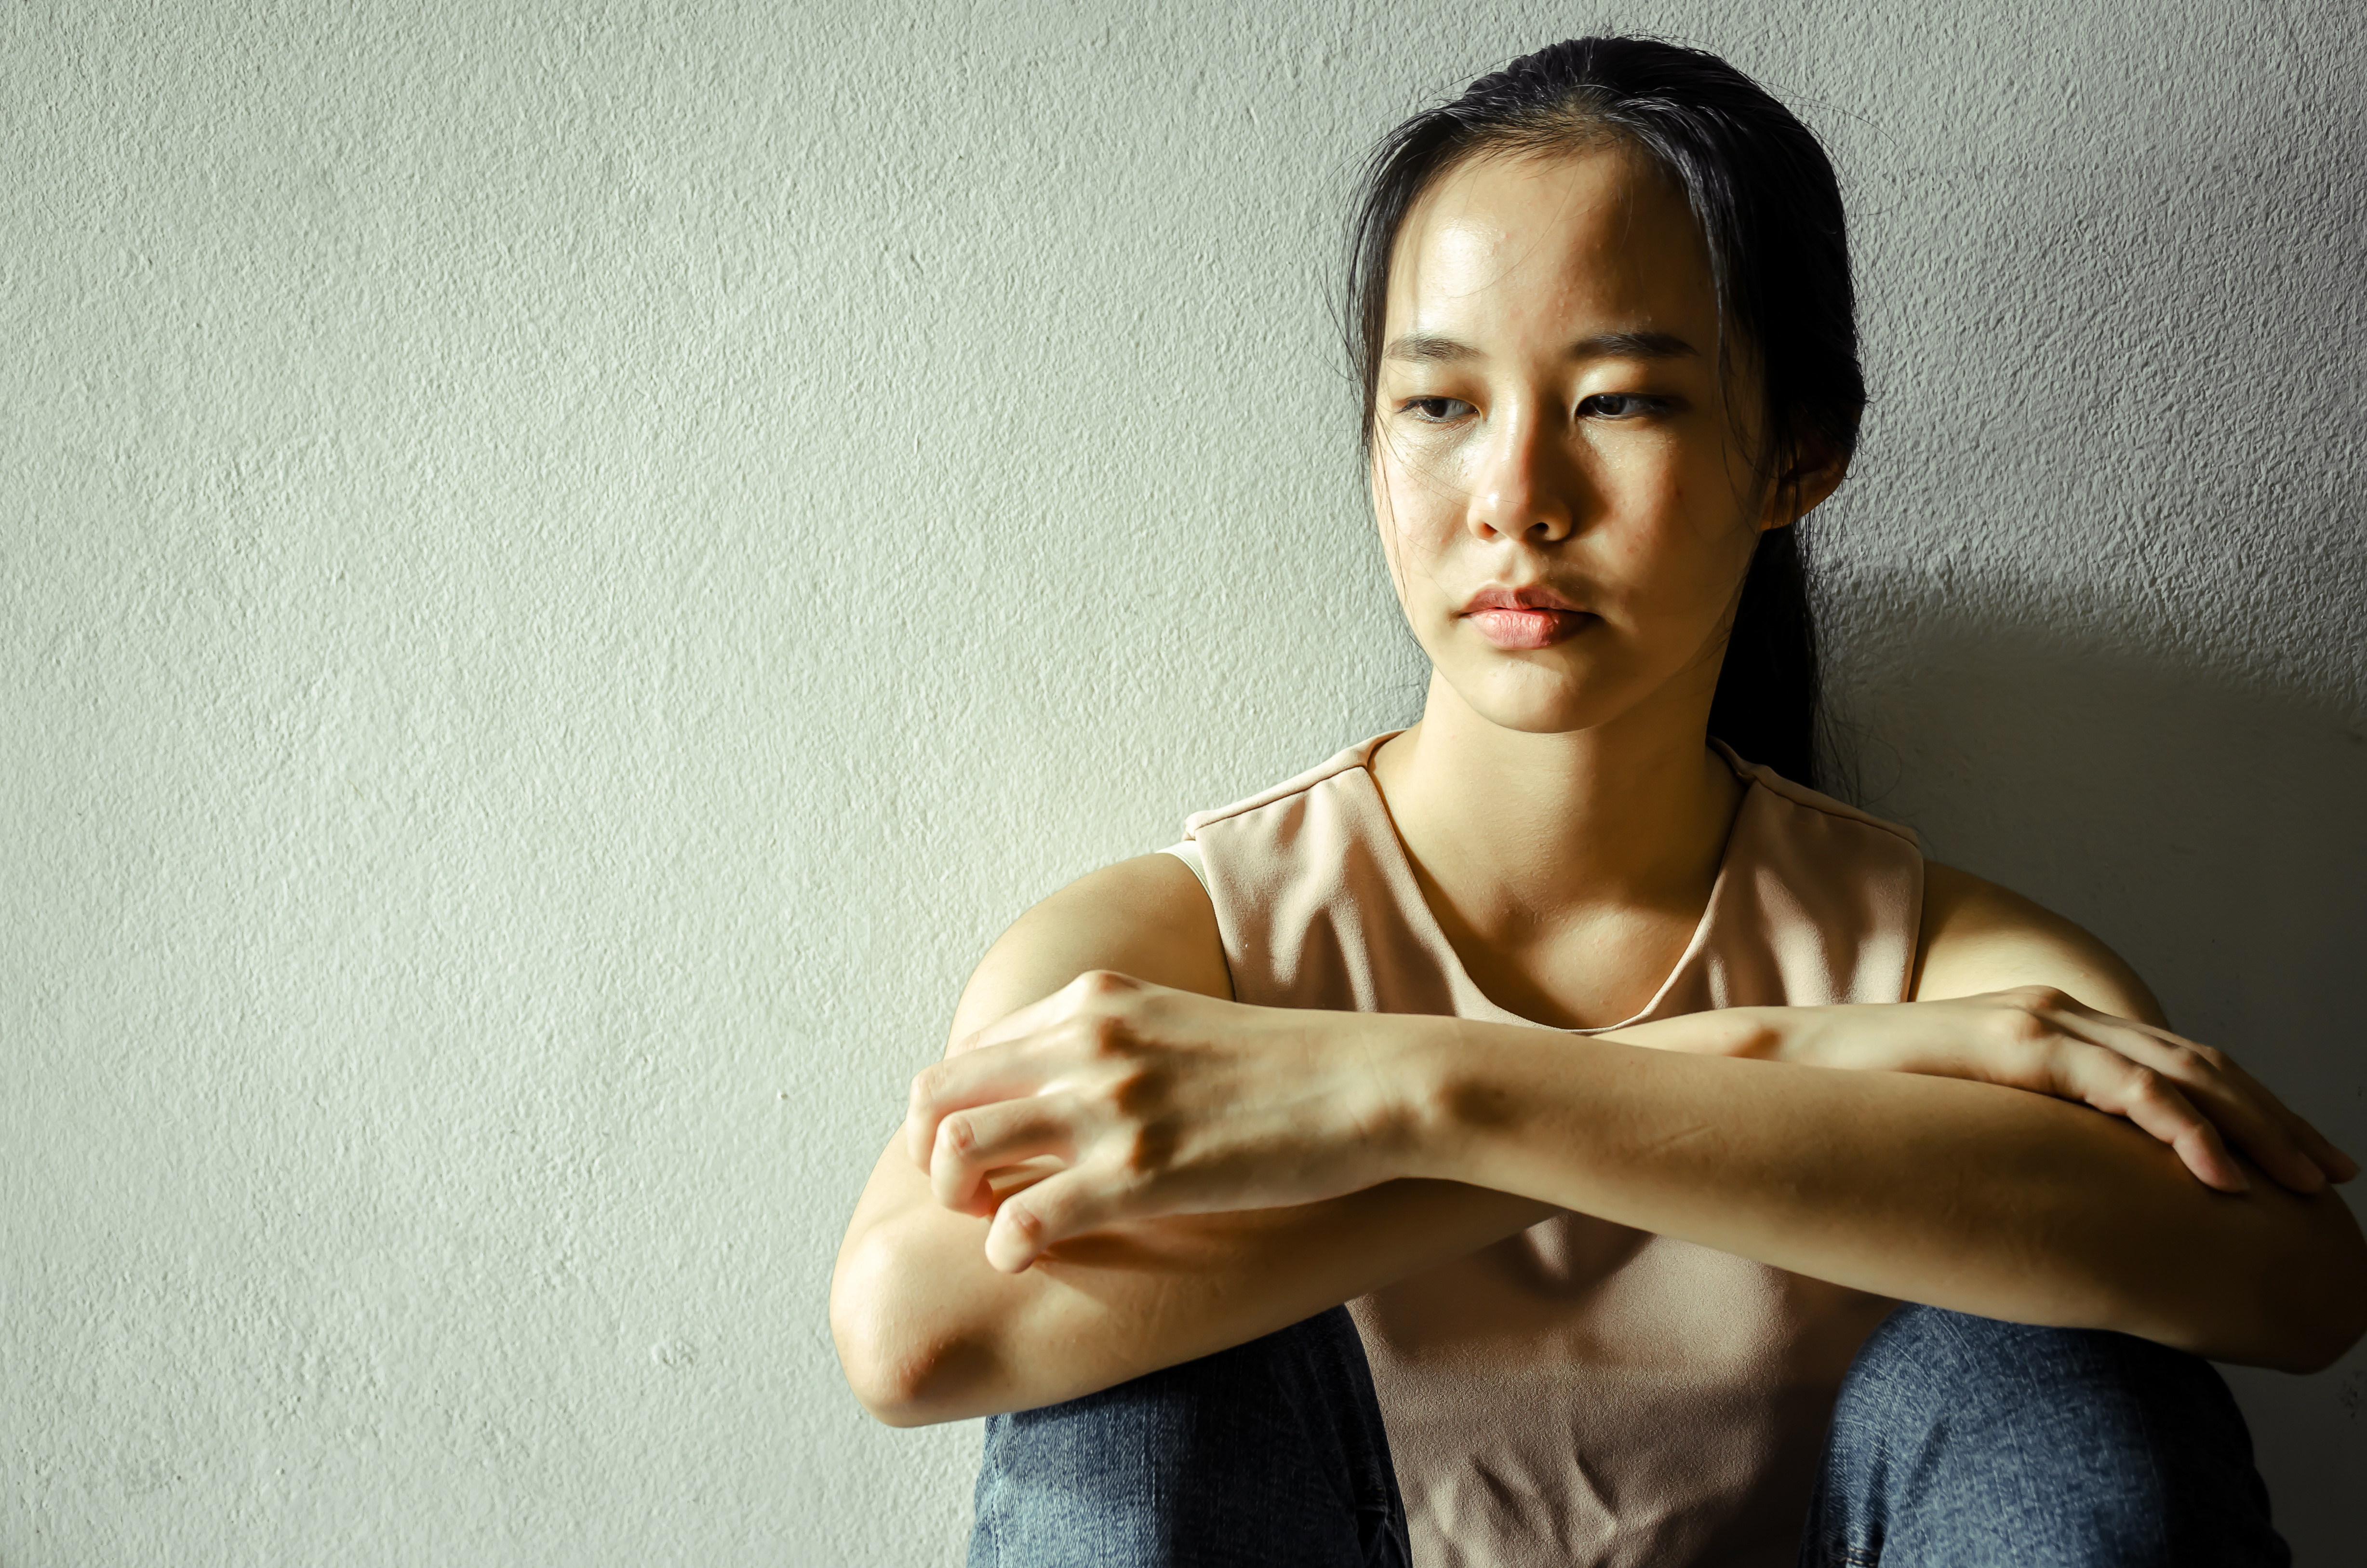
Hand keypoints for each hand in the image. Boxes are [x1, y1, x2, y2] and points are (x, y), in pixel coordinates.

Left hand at [904, 971, 1417, 1271]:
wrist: (1372, 1083)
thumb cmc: (1284, 1066)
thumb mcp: (1175, 1021)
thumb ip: (1107, 1038)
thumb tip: (1050, 1088)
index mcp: (1094, 999)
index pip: (964, 1058)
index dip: (949, 1121)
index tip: (980, 1161)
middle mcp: (1088, 1040)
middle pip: (937, 1102)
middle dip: (930, 1160)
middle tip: (969, 1200)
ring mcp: (1113, 1105)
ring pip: (960, 1154)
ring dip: (957, 1202)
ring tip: (997, 1225)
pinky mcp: (1144, 1172)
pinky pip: (1024, 1223)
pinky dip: (1008, 1250)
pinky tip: (1031, 1259)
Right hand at [1773, 987, 2356, 1195]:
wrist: (1785, 1068)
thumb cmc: (1870, 1106)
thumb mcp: (1971, 1123)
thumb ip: (2025, 1137)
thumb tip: (2069, 1198)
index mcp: (2055, 1031)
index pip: (2179, 1066)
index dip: (2250, 1110)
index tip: (2303, 1161)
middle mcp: (2060, 1016)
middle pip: (2201, 1064)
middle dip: (2277, 1119)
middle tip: (2334, 1175)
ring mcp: (2038, 1023)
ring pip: (2179, 1070)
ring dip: (2251, 1127)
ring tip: (2300, 1182)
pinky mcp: (2013, 1042)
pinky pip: (2119, 1085)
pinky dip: (2180, 1128)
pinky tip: (2217, 1173)